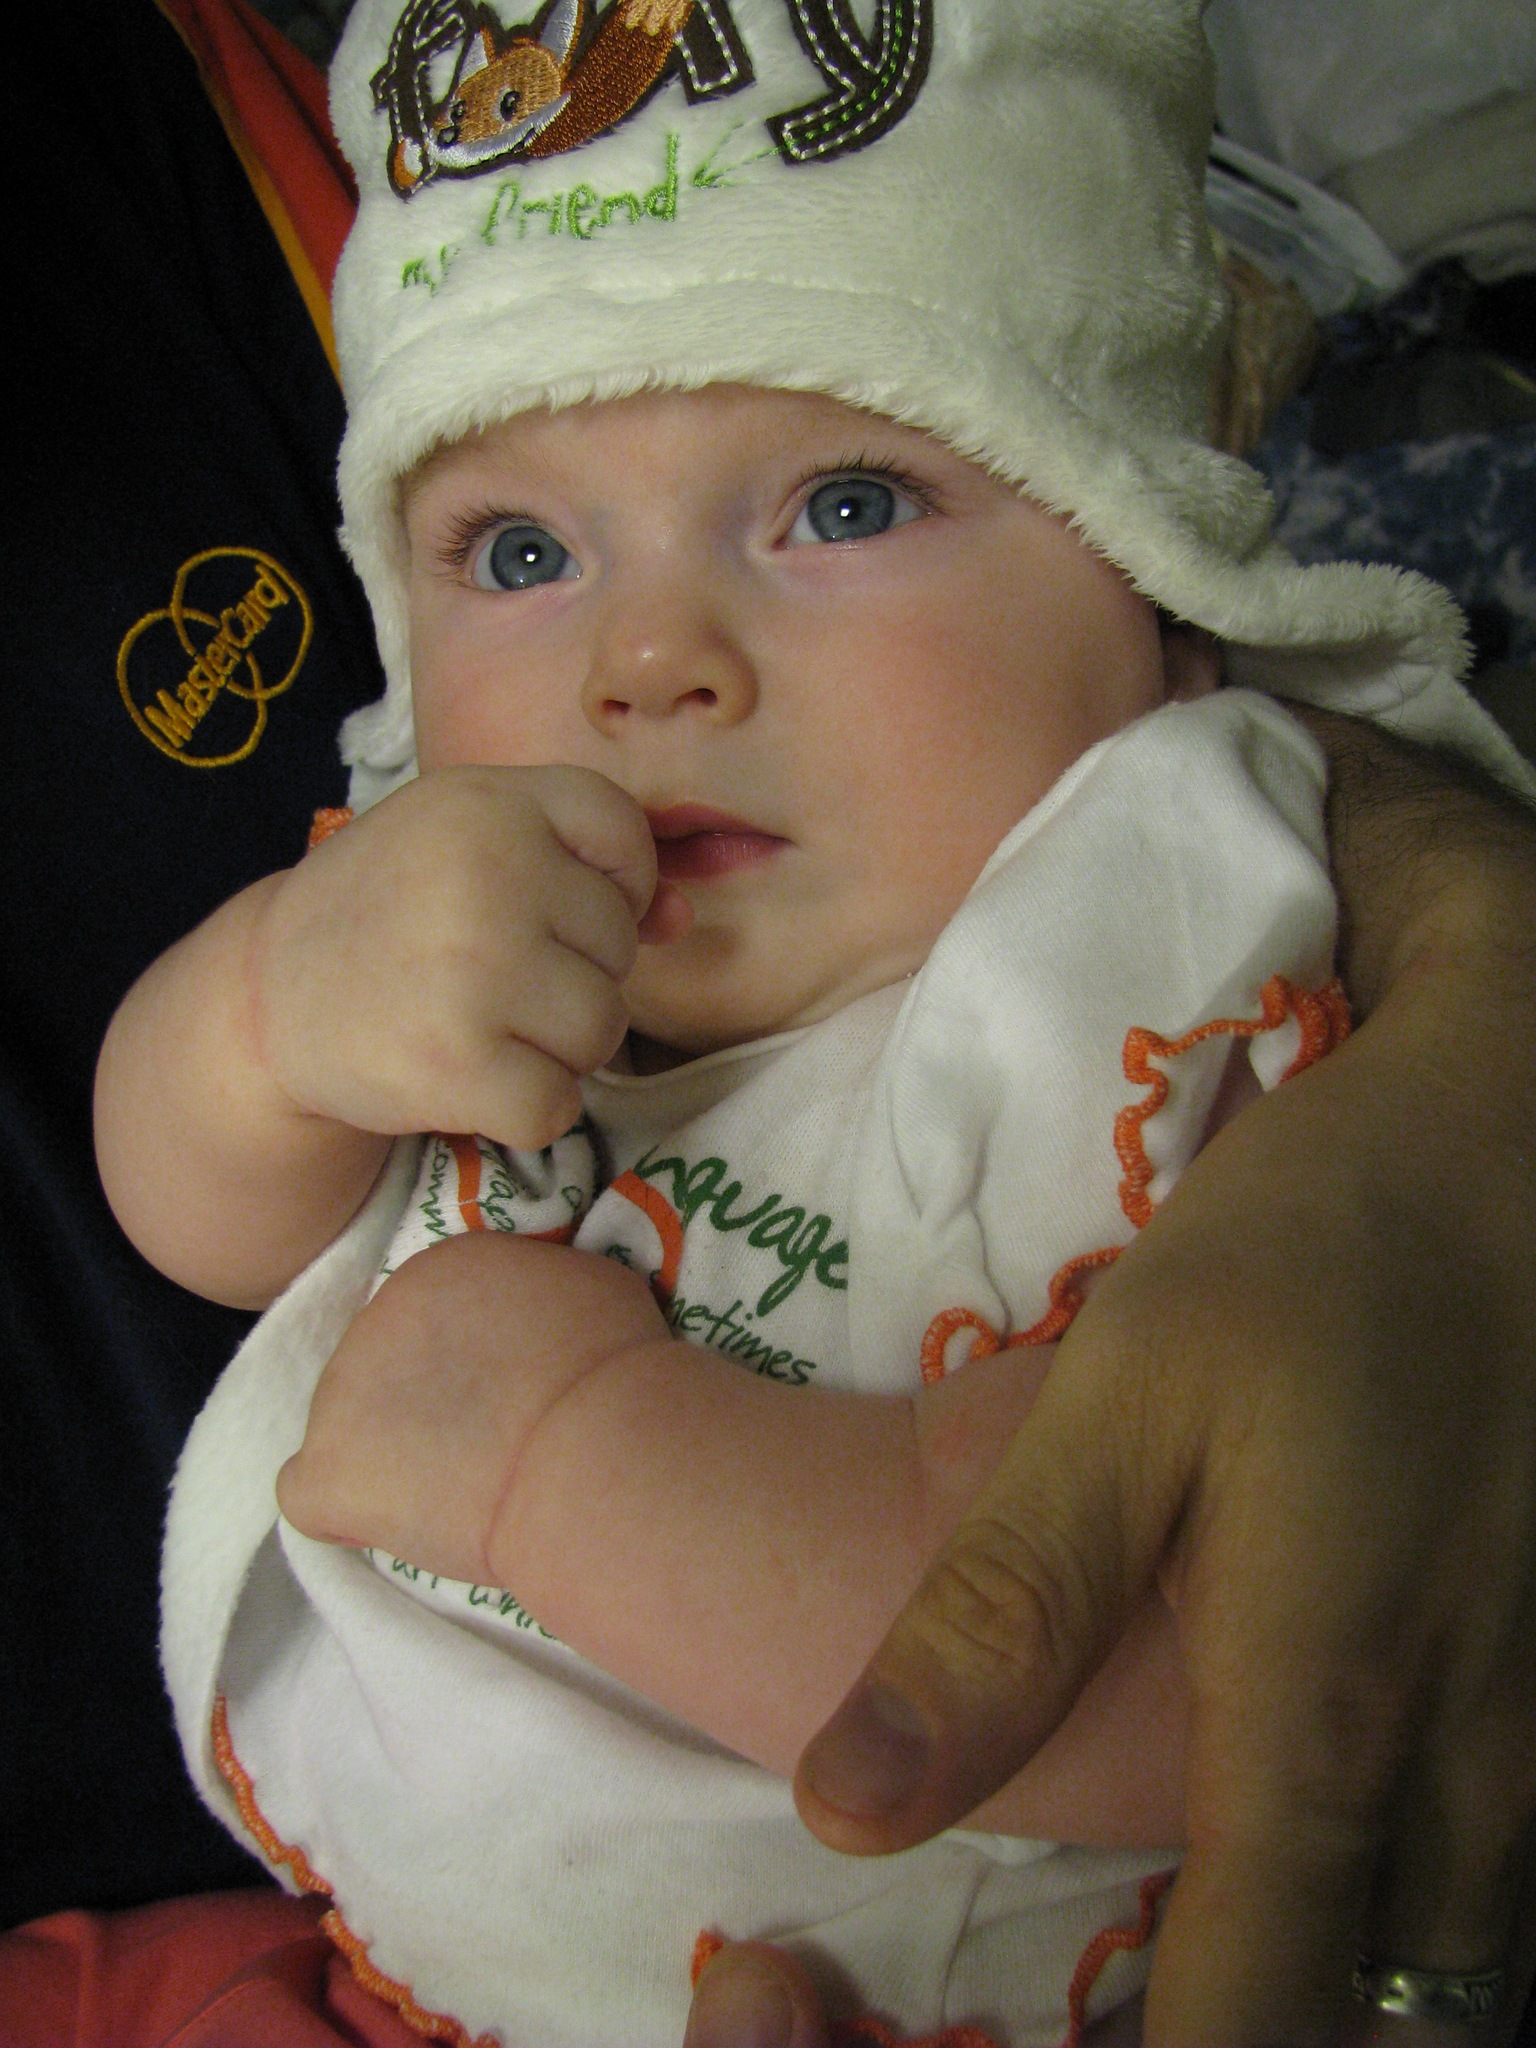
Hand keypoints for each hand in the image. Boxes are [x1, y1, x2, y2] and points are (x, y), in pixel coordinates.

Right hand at [250, 764, 685, 1149]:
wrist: (266, 997)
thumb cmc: (387, 911)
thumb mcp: (469, 844)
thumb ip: (580, 863)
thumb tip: (680, 917)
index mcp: (491, 801)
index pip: (622, 831)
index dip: (614, 881)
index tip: (555, 909)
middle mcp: (489, 874)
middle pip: (617, 944)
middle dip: (573, 972)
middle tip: (487, 973)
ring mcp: (475, 969)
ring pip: (602, 1029)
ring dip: (556, 1047)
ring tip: (481, 1024)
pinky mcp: (458, 1063)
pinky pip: (558, 1104)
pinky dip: (524, 1109)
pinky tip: (469, 1078)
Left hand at [278, 1232, 670, 1577]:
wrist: (586, 1444)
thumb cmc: (610, 1365)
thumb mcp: (583, 1287)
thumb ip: (534, 1297)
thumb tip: (533, 1322)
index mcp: (436, 1271)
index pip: (432, 1319)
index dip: (470, 1366)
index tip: (511, 1397)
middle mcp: (374, 1315)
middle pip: (386, 1370)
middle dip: (426, 1406)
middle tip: (490, 1446)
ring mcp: (339, 1392)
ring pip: (351, 1429)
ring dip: (393, 1456)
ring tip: (460, 1492)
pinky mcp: (325, 1471)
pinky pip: (309, 1495)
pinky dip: (345, 1512)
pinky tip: (394, 1524)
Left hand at [787, 718, 1535, 2046]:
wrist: (1506, 1148)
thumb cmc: (1311, 1258)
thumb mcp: (1123, 1399)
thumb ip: (1004, 1611)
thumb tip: (846, 1811)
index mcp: (1328, 1724)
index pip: (1246, 2021)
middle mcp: (1467, 1779)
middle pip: (1367, 2025)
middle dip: (1240, 2032)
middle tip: (1115, 1989)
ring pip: (1443, 1964)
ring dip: (1325, 1983)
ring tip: (1198, 1932)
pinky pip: (1487, 1873)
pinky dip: (1393, 1909)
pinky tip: (1316, 1847)